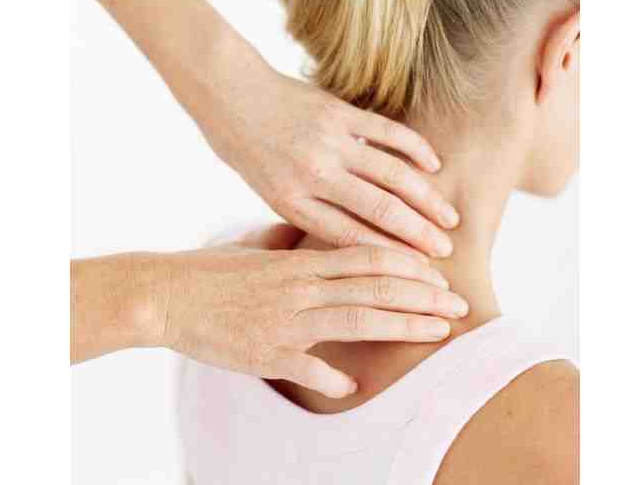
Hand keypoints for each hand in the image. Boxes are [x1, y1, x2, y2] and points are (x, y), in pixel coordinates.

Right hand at [139, 225, 467, 397]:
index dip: (406, 264)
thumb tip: (303, 237)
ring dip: (404, 325)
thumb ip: (285, 241)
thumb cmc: (208, 270)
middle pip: (374, 288)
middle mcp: (300, 288)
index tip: (437, 272)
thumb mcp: (251, 244)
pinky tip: (357, 386)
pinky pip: (310, 370)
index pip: (366, 256)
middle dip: (423, 296)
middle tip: (459, 303)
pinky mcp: (266, 354)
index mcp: (299, 261)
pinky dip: (335, 379)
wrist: (165, 295)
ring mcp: (285, 321)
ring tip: (439, 330)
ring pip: (358, 320)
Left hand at [180, 50, 458, 258]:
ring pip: (392, 175)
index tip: (415, 270)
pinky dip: (415, 149)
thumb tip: (352, 233)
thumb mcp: (266, 191)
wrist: (228, 93)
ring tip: (450, 218)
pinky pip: (388, 133)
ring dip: (426, 199)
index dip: (388, 256)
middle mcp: (314, 175)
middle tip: (445, 252)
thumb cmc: (245, 149)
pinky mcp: (340, 112)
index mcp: (292, 202)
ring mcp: (330, 141)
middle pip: (380, 212)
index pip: (351, 237)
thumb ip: (308, 210)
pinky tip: (434, 165)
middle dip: (418, 236)